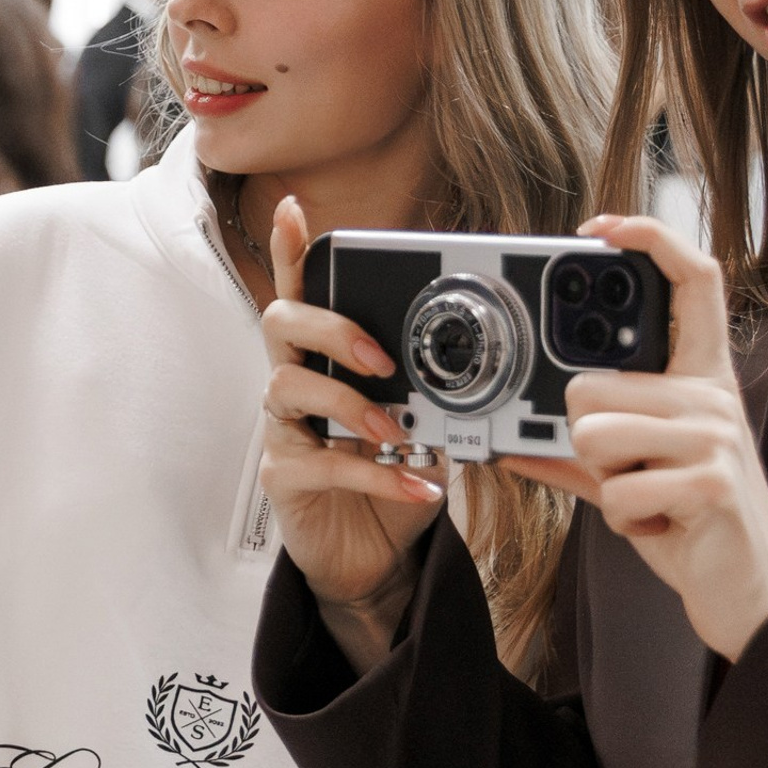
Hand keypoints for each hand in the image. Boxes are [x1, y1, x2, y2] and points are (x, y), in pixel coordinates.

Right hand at [256, 194, 445, 665]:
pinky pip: (323, 464)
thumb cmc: (394, 479)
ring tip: (396, 431)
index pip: (301, 293)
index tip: (292, 209)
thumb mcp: (427, 425)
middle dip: (329, 328)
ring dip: (349, 403)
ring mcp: (284, 431)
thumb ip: (439, 389)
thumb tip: (487, 361)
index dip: (290, 251)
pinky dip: (376, 475)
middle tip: (379, 356)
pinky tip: (417, 486)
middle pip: (280, 325)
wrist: (376, 558)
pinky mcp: (285, 478)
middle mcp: (294, 384)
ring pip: (288, 388)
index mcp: (326, 358)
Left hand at [503, 214, 767, 660]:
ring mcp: (716, 437)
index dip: (649, 240)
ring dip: (603, 483)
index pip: (693, 282)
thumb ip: (578, 456)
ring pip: (593, 433)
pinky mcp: (711, 483)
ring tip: (646, 500)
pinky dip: (623, 521)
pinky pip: (617, 490)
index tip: (602, 229)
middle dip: (582, 438)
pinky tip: (660, 527)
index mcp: (700, 382)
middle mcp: (712, 398)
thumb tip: (512, 443)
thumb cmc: (693, 528)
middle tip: (624, 470)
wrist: (753, 596)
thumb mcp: (633, 480)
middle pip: (590, 383)